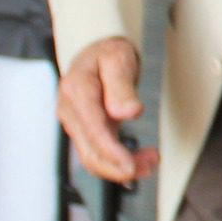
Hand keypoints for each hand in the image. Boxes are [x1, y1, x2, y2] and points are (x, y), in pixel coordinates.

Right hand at [57, 36, 154, 184]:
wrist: (95, 52)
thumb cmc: (108, 53)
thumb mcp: (118, 59)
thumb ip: (122, 86)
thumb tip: (127, 113)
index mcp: (77, 90)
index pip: (93, 129)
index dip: (111, 152)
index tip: (130, 165)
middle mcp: (70, 111)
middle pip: (89, 151)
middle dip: (118, 167)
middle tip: (151, 165)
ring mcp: (75, 123)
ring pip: (92, 157)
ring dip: (119, 168)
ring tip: (150, 162)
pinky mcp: (83, 130)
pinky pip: (96, 153)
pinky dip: (115, 163)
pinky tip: (138, 161)